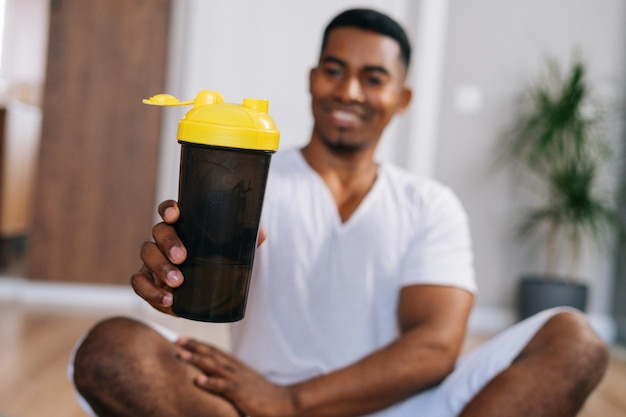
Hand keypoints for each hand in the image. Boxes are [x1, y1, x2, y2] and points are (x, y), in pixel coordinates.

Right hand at [131, 200, 267, 314]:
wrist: (207, 294)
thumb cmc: (217, 263)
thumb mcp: (232, 252)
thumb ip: (244, 241)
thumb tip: (259, 235)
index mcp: (183, 227)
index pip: (169, 210)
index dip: (169, 209)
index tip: (176, 215)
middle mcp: (164, 240)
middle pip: (158, 232)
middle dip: (168, 243)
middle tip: (182, 258)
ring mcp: (153, 259)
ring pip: (147, 254)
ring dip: (160, 268)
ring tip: (178, 283)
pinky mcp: (148, 281)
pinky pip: (139, 283)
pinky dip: (150, 292)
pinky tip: (168, 300)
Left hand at [178, 338, 295, 416]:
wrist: (283, 402)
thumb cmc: (262, 395)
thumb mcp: (244, 382)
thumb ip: (230, 378)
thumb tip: (213, 377)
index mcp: (236, 366)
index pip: (214, 351)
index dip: (199, 344)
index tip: (183, 339)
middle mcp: (235, 369)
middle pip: (212, 354)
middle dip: (194, 346)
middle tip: (177, 340)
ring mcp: (238, 380)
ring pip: (214, 366)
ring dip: (197, 359)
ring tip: (181, 354)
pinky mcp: (241, 393)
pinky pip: (223, 386)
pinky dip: (211, 382)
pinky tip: (198, 380)